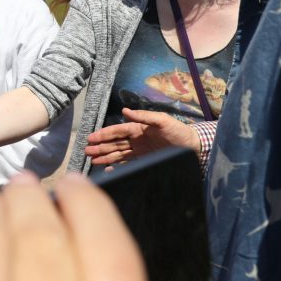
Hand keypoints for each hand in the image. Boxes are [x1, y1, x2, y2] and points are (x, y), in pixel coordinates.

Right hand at [85, 108, 199, 165]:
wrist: (194, 148)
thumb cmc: (179, 131)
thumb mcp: (163, 120)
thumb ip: (144, 116)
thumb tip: (125, 110)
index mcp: (138, 128)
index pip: (117, 131)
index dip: (103, 134)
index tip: (91, 138)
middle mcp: (136, 140)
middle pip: (114, 144)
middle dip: (100, 147)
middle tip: (87, 152)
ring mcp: (139, 152)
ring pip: (118, 154)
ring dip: (105, 157)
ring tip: (92, 160)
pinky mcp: (144, 161)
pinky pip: (127, 164)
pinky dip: (117, 166)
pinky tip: (108, 169)